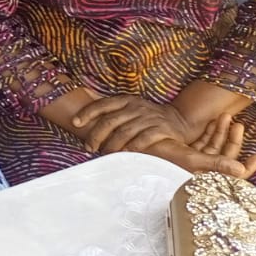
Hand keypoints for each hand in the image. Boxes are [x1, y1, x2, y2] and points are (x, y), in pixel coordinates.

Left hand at [72, 95, 196, 153]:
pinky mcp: (162, 129)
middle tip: (89, 147)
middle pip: (110, 121)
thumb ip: (113, 114)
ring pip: (124, 132)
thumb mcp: (131, 110)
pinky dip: (132, 147)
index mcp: (126, 100)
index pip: (102, 104)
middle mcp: (136, 107)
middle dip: (96, 136)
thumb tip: (86, 125)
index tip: (75, 123)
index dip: (87, 113)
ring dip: (111, 145)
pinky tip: (124, 155)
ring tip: (104, 154)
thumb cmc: (148, 118)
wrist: (180, 119)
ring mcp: (149, 117)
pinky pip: (144, 139)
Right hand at [147, 115, 255, 178]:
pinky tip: (214, 121)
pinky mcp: (184, 152)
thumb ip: (218, 165)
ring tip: (227, 117)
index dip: (247, 167)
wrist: (132, 147)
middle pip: (224, 157)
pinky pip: (203, 143)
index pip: (232, 176)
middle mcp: (200, 172)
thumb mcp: (191, 160)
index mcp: (203, 179)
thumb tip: (242, 170)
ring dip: (222, 132)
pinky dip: (210, 132)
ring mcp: (192, 161)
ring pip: (214, 148)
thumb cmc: (160, 158)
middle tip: (238, 123)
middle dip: (232, 140)